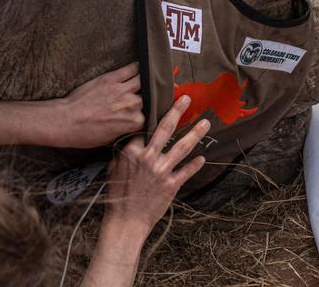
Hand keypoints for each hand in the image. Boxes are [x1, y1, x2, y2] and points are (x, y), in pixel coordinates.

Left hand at [51, 63, 144, 148]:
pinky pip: (131, 68)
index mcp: (135, 122)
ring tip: (150, 76)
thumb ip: (127, 129)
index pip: (150, 115)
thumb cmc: (85, 134)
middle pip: (149, 97)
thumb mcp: (111, 139)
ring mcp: (122, 90)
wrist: (66, 122)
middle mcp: (132, 105)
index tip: (147, 109)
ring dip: (147, 78)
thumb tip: (132, 123)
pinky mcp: (111, 79)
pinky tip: (140, 65)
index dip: (148, 112)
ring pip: (144, 79)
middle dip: (148, 96)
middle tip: (148, 93)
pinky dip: (138, 66)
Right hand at [103, 95, 208, 238]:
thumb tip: (132, 140)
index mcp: (132, 152)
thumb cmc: (117, 195)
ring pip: (182, 147)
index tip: (161, 104)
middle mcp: (148, 158)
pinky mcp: (171, 185)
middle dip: (177, 111)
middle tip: (187, 99)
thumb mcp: (113, 168)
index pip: (144, 129)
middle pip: (165, 129)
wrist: (125, 220)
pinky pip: (187, 171)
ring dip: (195, 134)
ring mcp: (162, 171)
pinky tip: (203, 157)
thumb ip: (124, 153)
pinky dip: (195, 164)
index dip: (152, 118)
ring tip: (205, 123)